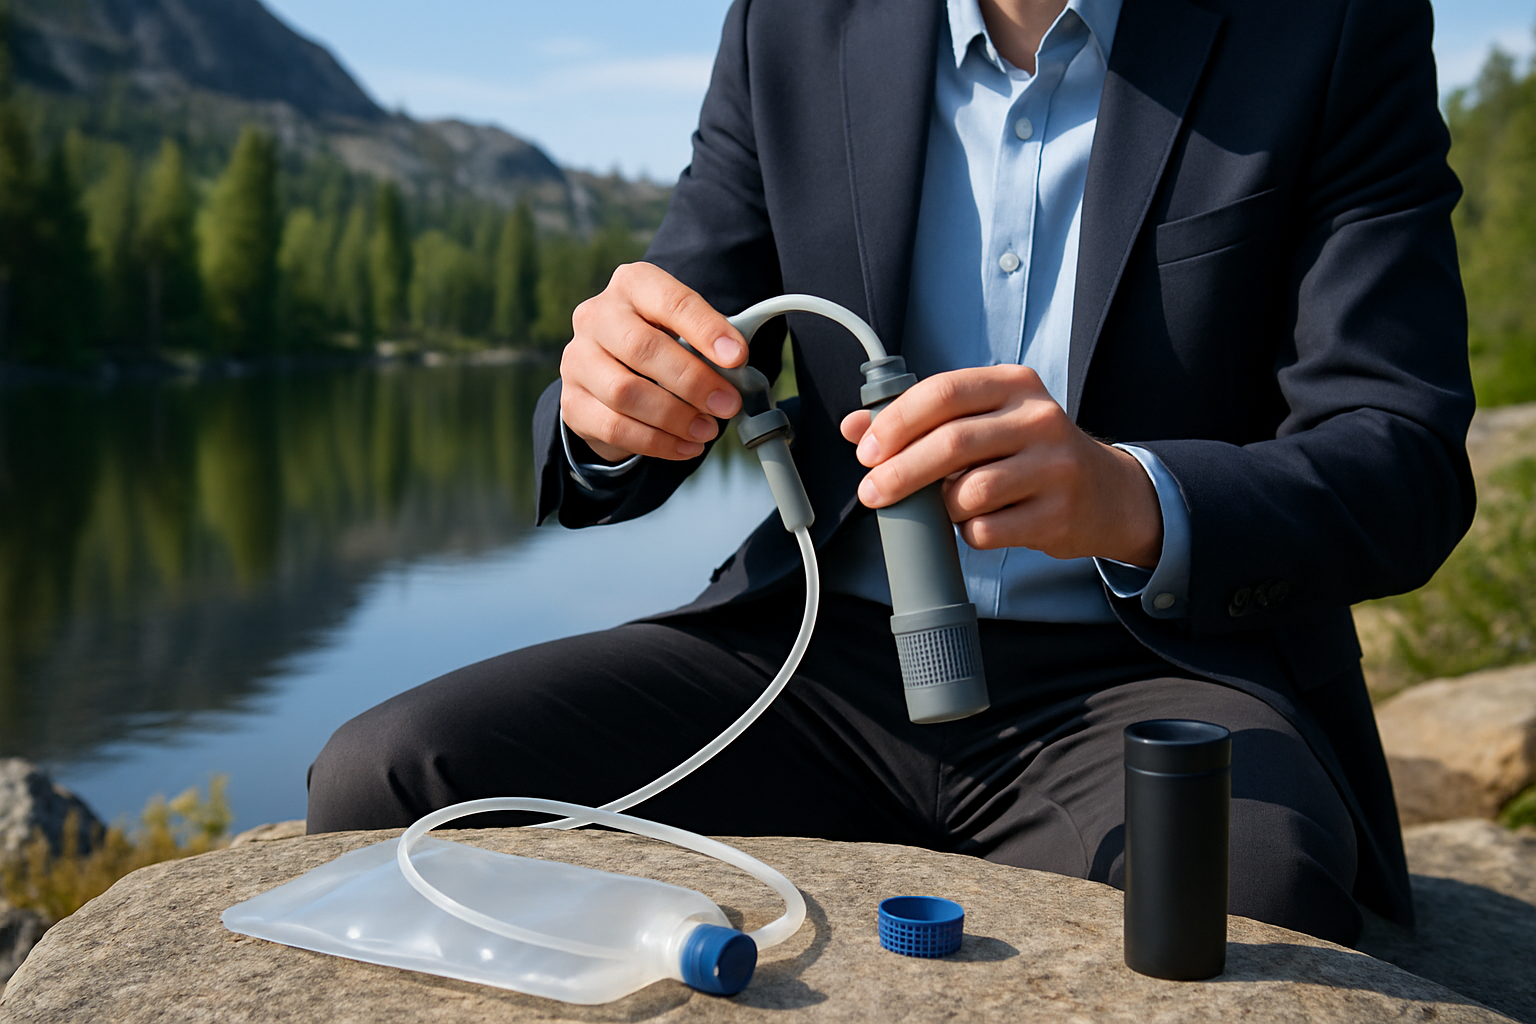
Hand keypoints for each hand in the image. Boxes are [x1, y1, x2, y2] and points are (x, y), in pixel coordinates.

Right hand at [560, 262, 746, 462]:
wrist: (611, 374)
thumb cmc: (663, 345)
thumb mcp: (685, 331)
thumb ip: (708, 344)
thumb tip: (735, 369)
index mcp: (632, 285)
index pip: (671, 301)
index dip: (706, 329)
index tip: (737, 357)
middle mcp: (596, 315)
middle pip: (643, 348)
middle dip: (692, 381)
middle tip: (728, 405)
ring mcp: (577, 359)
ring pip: (625, 392)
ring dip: (675, 417)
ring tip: (708, 430)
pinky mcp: (571, 402)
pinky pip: (614, 427)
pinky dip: (656, 442)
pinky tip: (685, 447)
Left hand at [838, 365, 1163, 567]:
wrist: (1107, 493)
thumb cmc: (1028, 452)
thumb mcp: (984, 421)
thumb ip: (920, 419)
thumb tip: (854, 426)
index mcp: (1013, 384)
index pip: (942, 393)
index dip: (896, 423)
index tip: (866, 452)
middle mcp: (1039, 419)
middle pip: (951, 443)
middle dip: (900, 472)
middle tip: (872, 492)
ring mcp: (1055, 467)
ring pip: (970, 492)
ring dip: (940, 507)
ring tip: (942, 507)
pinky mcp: (1059, 514)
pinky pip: (989, 529)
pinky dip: (969, 532)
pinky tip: (975, 524)